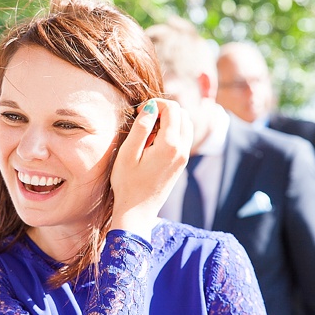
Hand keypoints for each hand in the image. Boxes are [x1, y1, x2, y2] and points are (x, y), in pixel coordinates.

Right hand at [110, 98, 191, 238]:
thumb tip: (151, 106)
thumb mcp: (128, 153)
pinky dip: (173, 130)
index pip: (172, 109)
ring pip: (186, 124)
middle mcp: (183, 149)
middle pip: (182, 113)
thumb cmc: (128, 183)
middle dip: (164, 110)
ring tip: (149, 130)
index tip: (139, 112)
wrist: (138, 211)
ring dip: (170, 119)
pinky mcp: (182, 162)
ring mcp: (185, 156)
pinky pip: (184, 136)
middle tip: (144, 120)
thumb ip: (141, 127)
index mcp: (170, 145)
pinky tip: (155, 140)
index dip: (156, 103)